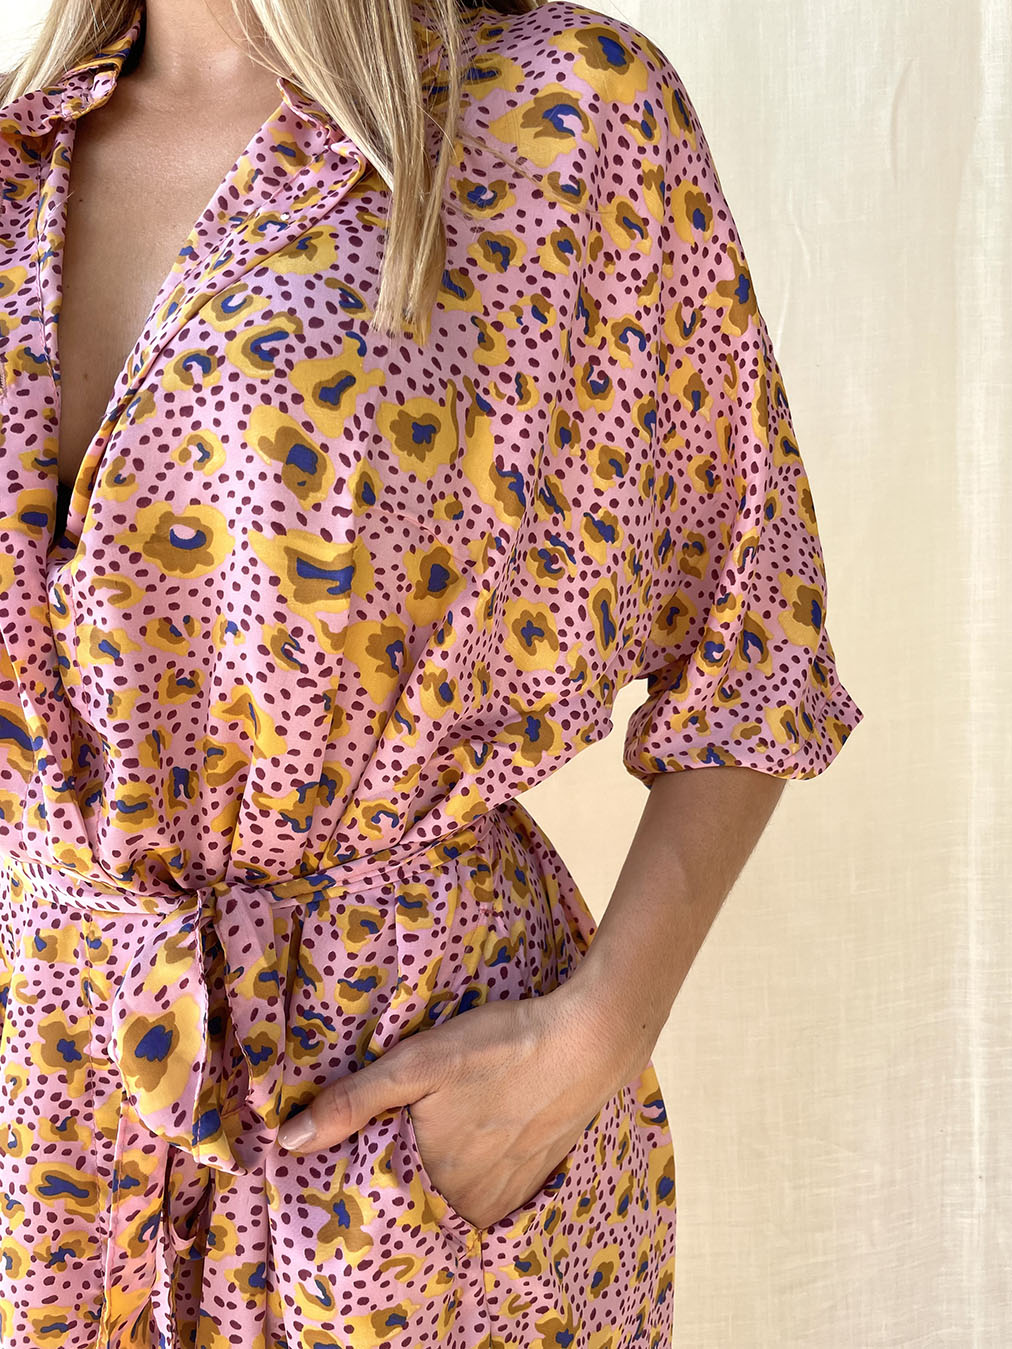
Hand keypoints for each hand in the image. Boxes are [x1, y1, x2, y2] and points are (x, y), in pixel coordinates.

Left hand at [274, 977, 651, 1230]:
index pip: (382, 1197)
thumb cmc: (500, 1047)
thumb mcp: (419, 1062)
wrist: (588, 1039)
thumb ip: (354, 1102)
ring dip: (440, 1169)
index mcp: (441, 1188)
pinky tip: (474, 1127)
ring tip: (438, 1124)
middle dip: (404, 1168)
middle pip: (421, 1195)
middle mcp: (476, 1207)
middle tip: (402, 1123)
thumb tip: (287, 1142)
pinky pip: (488, 1188)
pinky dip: (474, 1166)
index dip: (363, 1171)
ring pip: (455, 1193)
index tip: (354, 1144)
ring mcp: (510, 1196)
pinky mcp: (535, 1179)